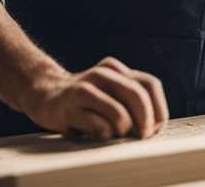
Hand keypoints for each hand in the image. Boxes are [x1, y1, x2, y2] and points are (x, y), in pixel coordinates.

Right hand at [20, 56, 168, 139]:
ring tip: (111, 132)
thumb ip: (130, 100)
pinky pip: (99, 127)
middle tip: (143, 135)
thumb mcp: (109, 91)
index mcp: (115, 69)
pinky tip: (93, 132)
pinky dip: (102, 135)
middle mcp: (102, 74)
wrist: (45, 94)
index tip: (156, 126)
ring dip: (121, 131)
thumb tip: (155, 125)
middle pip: (137, 95)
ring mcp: (85, 88)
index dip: (158, 108)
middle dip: (146, 120)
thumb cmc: (84, 99)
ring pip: (120, 115)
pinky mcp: (71, 106)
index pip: (150, 84)